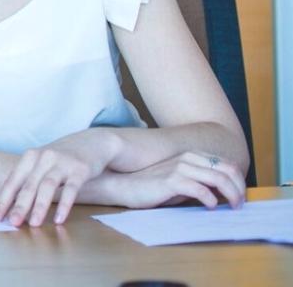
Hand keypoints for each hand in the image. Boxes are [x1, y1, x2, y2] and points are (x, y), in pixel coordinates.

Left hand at [0, 128, 119, 225]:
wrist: (92, 142)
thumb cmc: (62, 158)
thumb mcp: (41, 163)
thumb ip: (28, 179)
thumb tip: (11, 205)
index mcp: (29, 157)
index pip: (12, 181)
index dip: (3, 200)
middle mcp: (43, 157)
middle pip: (28, 185)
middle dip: (19, 206)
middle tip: (12, 223)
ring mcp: (62, 162)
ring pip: (47, 186)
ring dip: (39, 207)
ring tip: (34, 224)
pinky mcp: (80, 169)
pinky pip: (71, 189)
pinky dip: (64, 205)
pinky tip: (59, 219)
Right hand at [104, 152, 246, 211]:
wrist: (122, 185)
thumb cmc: (151, 187)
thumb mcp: (179, 181)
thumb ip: (198, 181)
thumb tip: (222, 193)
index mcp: (190, 156)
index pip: (226, 164)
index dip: (239, 180)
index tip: (240, 196)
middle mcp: (187, 158)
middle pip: (227, 169)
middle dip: (239, 188)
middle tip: (240, 204)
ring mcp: (179, 168)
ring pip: (218, 178)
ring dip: (231, 194)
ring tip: (232, 207)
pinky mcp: (171, 181)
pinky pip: (200, 189)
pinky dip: (210, 200)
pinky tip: (210, 207)